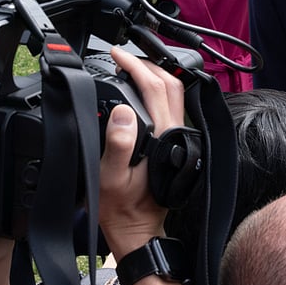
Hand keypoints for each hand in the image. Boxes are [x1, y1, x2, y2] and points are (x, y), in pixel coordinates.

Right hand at [98, 47, 185, 258]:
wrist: (136, 229)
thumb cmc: (121, 207)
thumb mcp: (109, 176)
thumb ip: (118, 144)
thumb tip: (122, 111)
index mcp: (162, 136)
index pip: (154, 86)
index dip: (135, 66)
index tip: (116, 55)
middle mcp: (174, 132)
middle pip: (169, 83)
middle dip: (146, 64)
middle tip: (121, 58)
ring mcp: (176, 136)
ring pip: (174, 93)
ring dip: (154, 75)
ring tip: (130, 68)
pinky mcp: (173, 142)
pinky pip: (171, 106)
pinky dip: (157, 90)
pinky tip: (140, 92)